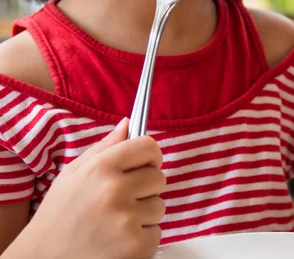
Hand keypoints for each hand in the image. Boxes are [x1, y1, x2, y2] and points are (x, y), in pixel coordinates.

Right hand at [6, 118, 165, 258]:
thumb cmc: (58, 214)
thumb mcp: (73, 172)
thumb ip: (104, 146)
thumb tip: (128, 124)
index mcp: (102, 166)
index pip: (148, 147)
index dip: (149, 156)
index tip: (143, 165)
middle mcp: (116, 189)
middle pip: (159, 177)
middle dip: (146, 186)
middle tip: (125, 197)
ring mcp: (126, 219)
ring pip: (159, 206)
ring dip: (144, 213)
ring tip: (118, 220)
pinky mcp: (134, 246)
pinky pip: (157, 233)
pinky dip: (143, 237)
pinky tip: (121, 238)